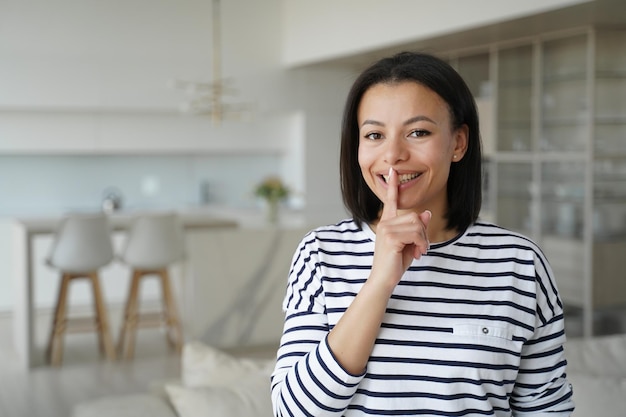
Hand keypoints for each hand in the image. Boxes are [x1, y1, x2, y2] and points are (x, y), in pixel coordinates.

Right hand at [370, 168, 430, 288]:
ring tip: (419, 251)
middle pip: (415, 216)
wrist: (384, 280)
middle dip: (423, 232)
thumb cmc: (395, 263)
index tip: (392, 171)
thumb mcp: (411, 244)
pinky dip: (421, 244)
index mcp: (387, 222)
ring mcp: (386, 229)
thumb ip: (417, 229)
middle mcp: (385, 223)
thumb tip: (426, 213)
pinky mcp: (391, 237)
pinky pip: (416, 233)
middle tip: (421, 247)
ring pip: (417, 224)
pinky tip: (417, 253)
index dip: (392, 186)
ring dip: (423, 239)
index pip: (391, 201)